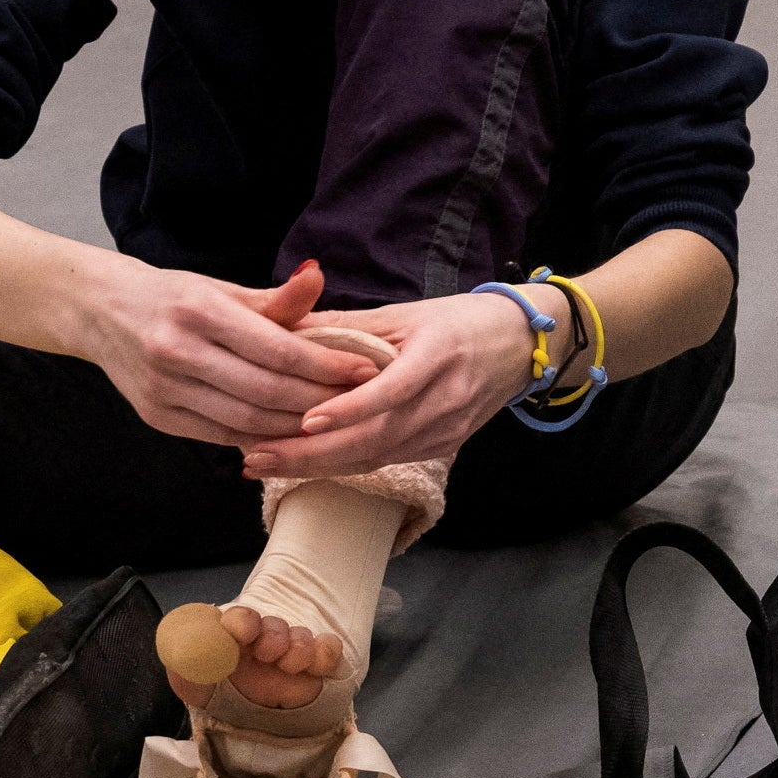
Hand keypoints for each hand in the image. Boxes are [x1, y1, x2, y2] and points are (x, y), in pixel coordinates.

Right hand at [78, 256, 382, 448]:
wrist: (100, 312)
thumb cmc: (174, 297)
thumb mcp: (221, 288)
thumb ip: (274, 297)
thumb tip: (319, 277)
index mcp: (198, 311)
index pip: (276, 348)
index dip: (326, 364)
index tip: (365, 369)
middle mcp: (176, 352)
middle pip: (265, 391)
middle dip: (320, 401)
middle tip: (361, 402)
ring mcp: (164, 389)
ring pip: (246, 421)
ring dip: (296, 426)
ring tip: (334, 421)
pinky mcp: (157, 418)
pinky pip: (222, 435)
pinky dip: (262, 437)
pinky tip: (292, 434)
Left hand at [178, 602, 352, 714]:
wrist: (258, 739)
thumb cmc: (224, 704)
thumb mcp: (192, 685)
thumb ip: (185, 665)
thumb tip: (184, 647)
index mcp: (235, 642)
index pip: (241, 618)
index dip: (243, 622)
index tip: (244, 634)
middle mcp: (264, 644)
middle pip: (275, 626)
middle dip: (273, 636)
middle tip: (268, 654)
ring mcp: (293, 655)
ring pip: (302, 637)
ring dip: (298, 648)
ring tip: (289, 667)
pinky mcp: (321, 668)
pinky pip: (330, 649)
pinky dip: (325, 653)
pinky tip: (313, 669)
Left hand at [248, 289, 539, 483]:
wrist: (522, 345)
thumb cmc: (459, 322)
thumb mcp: (406, 313)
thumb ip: (348, 324)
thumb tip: (285, 328)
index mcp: (440, 355)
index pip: (394, 390)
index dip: (351, 408)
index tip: (306, 420)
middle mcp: (446, 400)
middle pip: (375, 438)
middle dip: (310, 454)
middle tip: (255, 457)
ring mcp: (447, 430)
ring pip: (375, 457)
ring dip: (316, 465)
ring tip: (264, 463)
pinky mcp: (443, 447)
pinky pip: (385, 459)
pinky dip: (342, 464)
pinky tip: (303, 463)